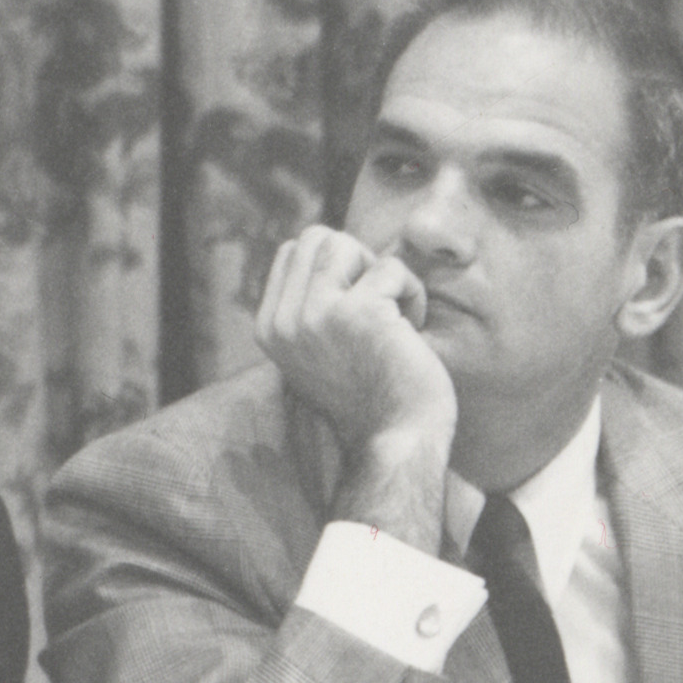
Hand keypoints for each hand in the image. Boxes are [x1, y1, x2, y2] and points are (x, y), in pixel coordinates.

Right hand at [256, 226, 458, 509]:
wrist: (395, 444)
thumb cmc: (372, 400)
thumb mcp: (319, 352)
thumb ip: (310, 310)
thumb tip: (328, 248)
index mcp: (269, 328)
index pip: (293, 253)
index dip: (337, 269)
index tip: (358, 313)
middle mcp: (284, 319)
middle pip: (316, 238)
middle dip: (356, 262)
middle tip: (378, 307)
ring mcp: (316, 314)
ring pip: (344, 243)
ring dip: (381, 273)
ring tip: (394, 314)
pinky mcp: (358, 313)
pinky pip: (391, 268)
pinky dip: (412, 294)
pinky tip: (412, 332)